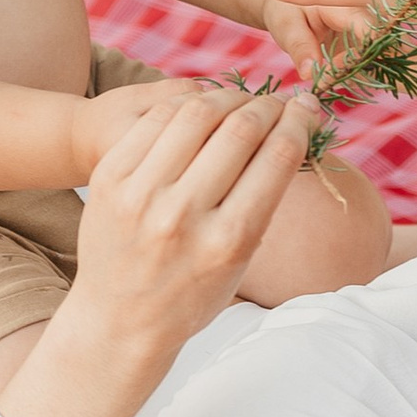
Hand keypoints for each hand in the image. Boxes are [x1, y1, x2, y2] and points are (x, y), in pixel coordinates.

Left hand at [69, 85, 311, 361]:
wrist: (118, 320)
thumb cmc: (193, 293)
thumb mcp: (241, 260)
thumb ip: (262, 200)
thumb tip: (290, 128)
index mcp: (228, 241)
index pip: (277, 157)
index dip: (299, 121)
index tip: (308, 107)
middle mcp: (183, 215)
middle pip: (240, 129)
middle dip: (269, 106)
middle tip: (279, 101)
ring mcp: (140, 194)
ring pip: (197, 113)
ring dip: (229, 96)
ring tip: (242, 100)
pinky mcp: (108, 178)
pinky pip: (156, 119)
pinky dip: (187, 104)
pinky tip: (202, 106)